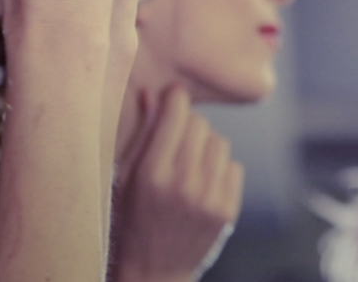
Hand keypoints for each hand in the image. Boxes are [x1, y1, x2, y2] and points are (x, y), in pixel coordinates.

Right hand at [113, 85, 241, 281]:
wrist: (152, 273)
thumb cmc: (130, 221)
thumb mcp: (124, 178)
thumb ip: (140, 134)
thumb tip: (152, 93)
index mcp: (151, 174)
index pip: (175, 114)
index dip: (174, 98)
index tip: (172, 96)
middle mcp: (183, 184)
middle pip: (199, 124)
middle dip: (187, 125)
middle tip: (174, 140)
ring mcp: (209, 199)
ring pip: (219, 142)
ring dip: (204, 146)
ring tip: (187, 165)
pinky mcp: (227, 211)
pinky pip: (233, 165)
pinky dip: (219, 168)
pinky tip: (201, 183)